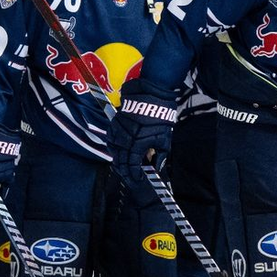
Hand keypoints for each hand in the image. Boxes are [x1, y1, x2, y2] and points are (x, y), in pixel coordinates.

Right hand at [110, 79, 177, 195]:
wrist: (151, 95)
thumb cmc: (159, 116)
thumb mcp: (164, 138)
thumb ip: (160, 155)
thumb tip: (157, 166)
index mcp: (137, 145)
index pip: (132, 167)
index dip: (134, 176)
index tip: (137, 180)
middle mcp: (125, 140)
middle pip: (120, 162)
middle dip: (125, 172)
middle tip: (130, 178)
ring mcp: (117, 131)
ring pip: (113, 152)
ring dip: (118, 161)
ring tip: (123, 168)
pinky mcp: (114, 124)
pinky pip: (111, 141)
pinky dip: (114, 149)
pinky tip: (118, 152)